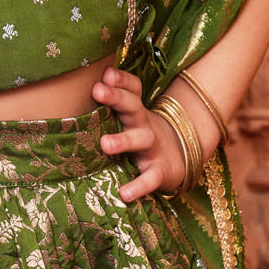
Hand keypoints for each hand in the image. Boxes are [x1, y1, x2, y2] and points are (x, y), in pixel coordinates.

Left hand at [92, 66, 184, 199]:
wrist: (176, 160)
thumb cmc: (141, 135)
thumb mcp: (131, 117)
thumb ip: (113, 103)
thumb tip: (91, 81)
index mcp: (135, 111)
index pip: (133, 89)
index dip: (121, 79)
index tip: (105, 73)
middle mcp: (144, 125)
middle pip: (133, 107)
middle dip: (116, 97)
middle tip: (97, 90)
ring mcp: (152, 148)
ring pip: (140, 139)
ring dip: (123, 140)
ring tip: (104, 144)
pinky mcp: (159, 171)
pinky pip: (150, 179)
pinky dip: (138, 186)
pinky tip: (124, 194)